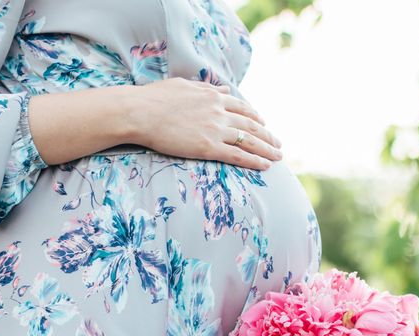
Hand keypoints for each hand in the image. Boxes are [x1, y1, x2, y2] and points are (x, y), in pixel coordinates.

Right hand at [128, 77, 282, 169]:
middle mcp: (219, 112)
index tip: (264, 124)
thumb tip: (222, 89)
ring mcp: (215, 130)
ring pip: (249, 141)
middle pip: (251, 125)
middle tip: (278, 144)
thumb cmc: (154, 98)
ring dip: (266, 150)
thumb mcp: (183, 86)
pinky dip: (254, 161)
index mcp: (213, 96)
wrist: (140, 112)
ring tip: (278, 157)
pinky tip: (265, 166)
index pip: (242, 108)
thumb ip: (205, 88)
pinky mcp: (209, 147)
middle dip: (267, 136)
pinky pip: (238, 155)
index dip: (255, 117)